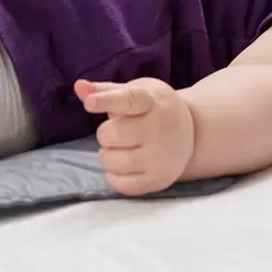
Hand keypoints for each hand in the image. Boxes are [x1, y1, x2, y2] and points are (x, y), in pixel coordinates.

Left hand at [74, 77, 195, 196]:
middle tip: (119, 130)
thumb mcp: (136, 91)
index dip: (107, 101)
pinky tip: (124, 164)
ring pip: (111, 161)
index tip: (89, 103)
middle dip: (106, 133)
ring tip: (122, 147)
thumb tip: (79, 86)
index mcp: (152, 101)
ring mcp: (161, 156)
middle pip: (111, 134)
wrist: (192, 133)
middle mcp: (160, 128)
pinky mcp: (159, 179)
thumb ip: (106, 90)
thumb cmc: (154, 108)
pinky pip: (121, 185)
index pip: (128, 100)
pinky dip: (114, 176)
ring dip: (107, 155)